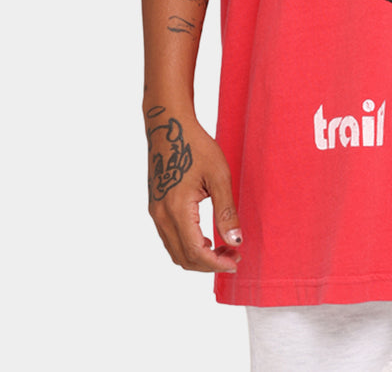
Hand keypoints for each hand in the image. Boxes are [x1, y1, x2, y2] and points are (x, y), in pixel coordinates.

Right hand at [145, 108, 242, 272]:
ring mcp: (155, 212)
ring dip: (198, 256)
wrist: (169, 126)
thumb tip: (236, 242)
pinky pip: (169, 239)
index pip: (195, 252)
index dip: (216, 264)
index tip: (236, 262)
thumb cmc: (195, 146)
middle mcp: (161, 215)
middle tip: (233, 256)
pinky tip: (205, 237)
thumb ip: (226, 211)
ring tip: (222, 247)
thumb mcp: (218, 175)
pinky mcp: (155, 207)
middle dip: (209, 264)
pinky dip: (187, 246)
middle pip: (183, 258)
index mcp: (177, 209)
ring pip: (174, 251)